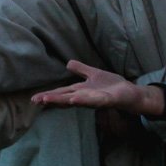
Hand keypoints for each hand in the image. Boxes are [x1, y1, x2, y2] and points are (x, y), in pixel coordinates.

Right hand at [31, 59, 163, 115]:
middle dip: (51, 99)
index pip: (62, 92)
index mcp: (81, 91)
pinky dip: (85, 100)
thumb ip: (81, 70)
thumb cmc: (112, 86)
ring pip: (77, 100)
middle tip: (36, 101)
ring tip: (49, 100)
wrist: (132, 93)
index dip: (49, 95)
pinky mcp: (108, 100)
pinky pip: (95, 100)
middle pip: (65, 98)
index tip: (34, 99)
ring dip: (63, 100)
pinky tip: (75, 99)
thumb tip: (67, 64)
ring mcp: (96, 100)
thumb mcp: (94, 74)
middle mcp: (86, 97)